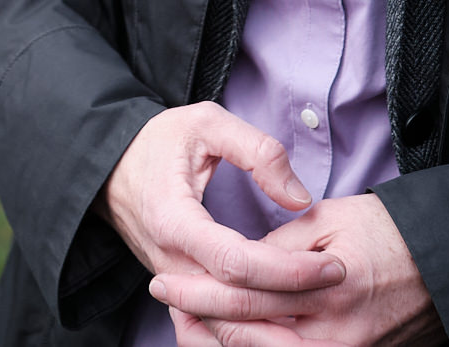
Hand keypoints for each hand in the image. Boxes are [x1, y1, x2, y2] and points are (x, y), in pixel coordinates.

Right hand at [104, 105, 338, 311]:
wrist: (110, 166)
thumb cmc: (157, 142)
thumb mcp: (205, 123)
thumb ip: (257, 151)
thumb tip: (299, 197)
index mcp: (173, 220)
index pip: (237, 263)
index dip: (289, 270)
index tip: (330, 264)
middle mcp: (170, 263)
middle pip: (234, 306)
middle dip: (291, 302)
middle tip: (338, 281)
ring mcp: (171, 283)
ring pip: (221, 328)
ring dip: (269, 331)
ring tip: (318, 319)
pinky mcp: (177, 293)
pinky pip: (208, 328)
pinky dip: (243, 336)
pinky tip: (280, 329)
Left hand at [151, 194, 441, 346]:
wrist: (448, 266)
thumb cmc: (388, 232)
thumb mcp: (331, 222)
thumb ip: (279, 246)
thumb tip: (237, 263)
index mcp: (326, 284)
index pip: (245, 290)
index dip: (199, 287)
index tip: (165, 278)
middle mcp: (333, 331)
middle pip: (247, 332)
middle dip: (198, 318)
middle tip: (164, 300)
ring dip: (219, 343)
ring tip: (188, 324)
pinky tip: (228, 340)